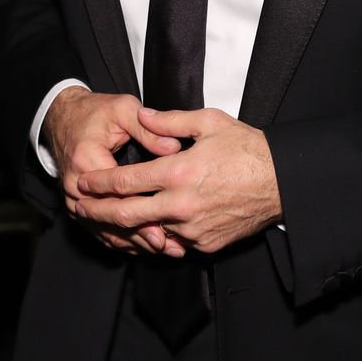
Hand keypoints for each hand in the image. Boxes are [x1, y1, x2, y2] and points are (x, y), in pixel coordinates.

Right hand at [44, 87, 181, 254]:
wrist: (63, 117)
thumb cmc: (95, 113)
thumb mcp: (123, 109)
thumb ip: (148, 129)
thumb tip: (174, 148)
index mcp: (87, 161)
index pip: (119, 194)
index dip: (143, 212)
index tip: (166, 225)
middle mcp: (76, 185)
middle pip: (111, 218)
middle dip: (140, 235)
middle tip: (169, 246)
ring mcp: (73, 199)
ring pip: (104, 229)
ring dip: (133, 242)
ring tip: (164, 250)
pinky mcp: (77, 205)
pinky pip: (98, 229)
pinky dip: (120, 239)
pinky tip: (142, 247)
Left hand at [74, 106, 281, 256]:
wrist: (281, 182)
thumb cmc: (247, 148)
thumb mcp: (209, 122)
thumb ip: (170, 120)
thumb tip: (143, 116)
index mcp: (179, 172)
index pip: (125, 182)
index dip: (99, 183)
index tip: (84, 182)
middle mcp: (181, 205)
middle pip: (126, 214)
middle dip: (97, 212)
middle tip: (80, 208)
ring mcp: (193, 229)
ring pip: (148, 232)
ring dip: (126, 228)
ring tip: (108, 221)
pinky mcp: (206, 244)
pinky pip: (174, 243)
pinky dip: (159, 236)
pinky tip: (150, 228)